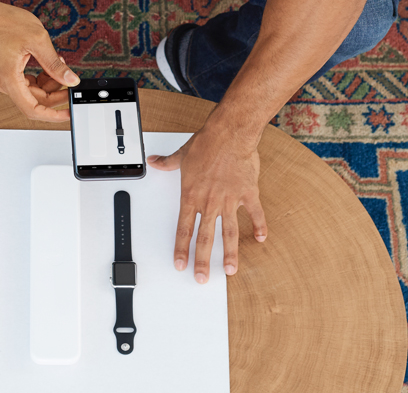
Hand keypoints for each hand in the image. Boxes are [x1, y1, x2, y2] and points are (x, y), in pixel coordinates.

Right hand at [0, 0, 79, 120]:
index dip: (52, 115)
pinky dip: (38, 77)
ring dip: (47, 83)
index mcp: (8, 78)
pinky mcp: (2, 73)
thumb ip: (54, 64)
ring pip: (30, 91)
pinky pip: (23, 83)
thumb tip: (71, 79)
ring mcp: (1, 79)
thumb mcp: (38, 40)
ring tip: (58, 64)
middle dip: (55, 93)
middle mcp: (2, 83)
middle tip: (70, 82)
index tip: (67, 114)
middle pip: (34, 100)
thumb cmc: (3, 21)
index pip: (32, 109)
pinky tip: (48, 64)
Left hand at [147, 117, 266, 282]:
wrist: (229, 135)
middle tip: (202, 278)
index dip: (181, 248)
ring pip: (229, 232)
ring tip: (229, 270)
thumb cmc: (206, 144)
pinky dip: (259, 226)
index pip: (184, 228)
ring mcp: (229, 199)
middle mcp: (209, 201)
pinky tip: (260, 238)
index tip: (180, 264)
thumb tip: (153, 161)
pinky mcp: (247, 193)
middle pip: (204, 237)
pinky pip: (255, 214)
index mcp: (191, 195)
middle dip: (202, 260)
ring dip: (229, 253)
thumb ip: (167, 163)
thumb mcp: (181, 155)